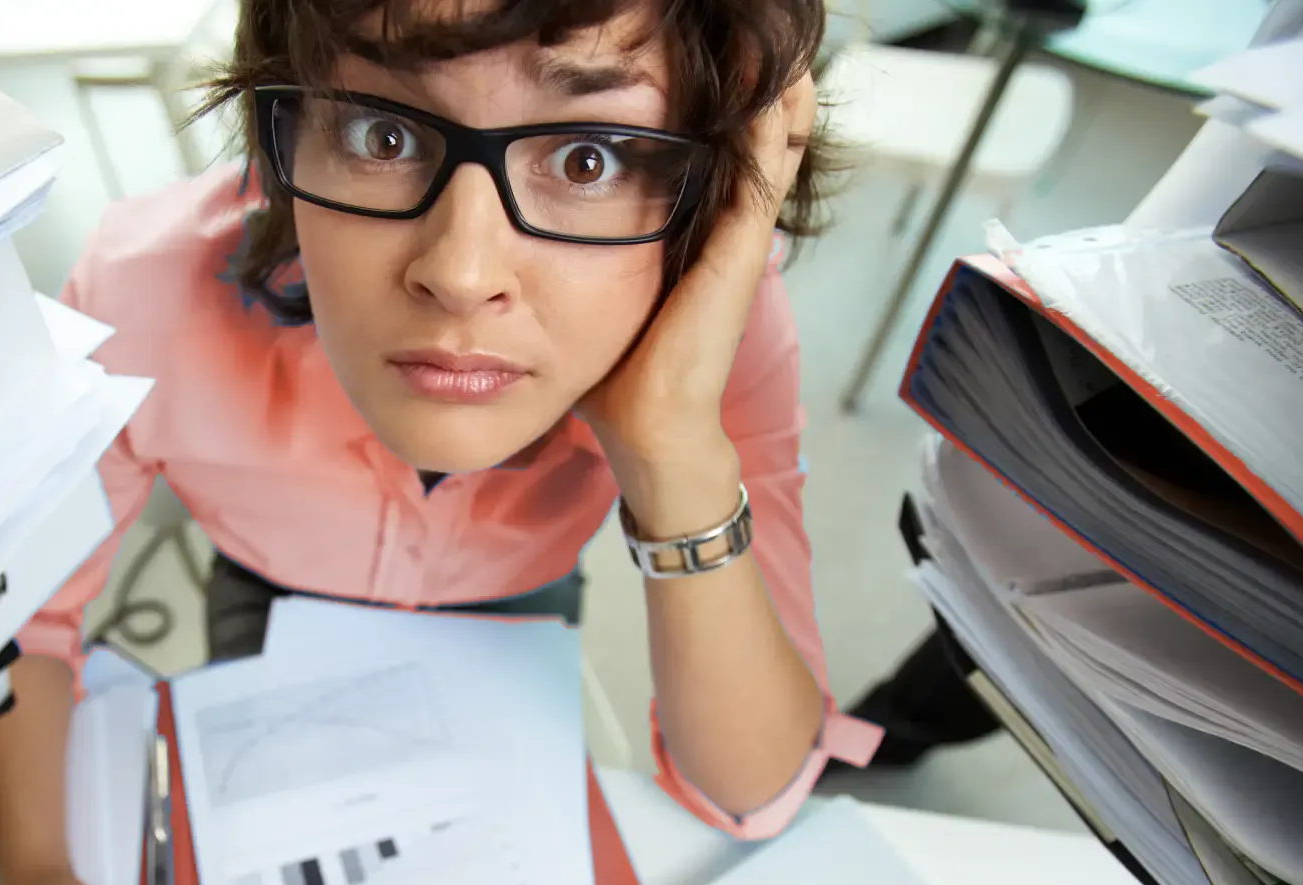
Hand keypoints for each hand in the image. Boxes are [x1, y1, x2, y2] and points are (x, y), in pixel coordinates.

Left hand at [578, 73, 816, 486]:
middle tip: (756, 35)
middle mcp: (723, 231)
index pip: (716, 151)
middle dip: (756, 84)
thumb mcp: (593, 294)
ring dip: (776, 93)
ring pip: (772, 147)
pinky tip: (775, 87)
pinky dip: (770, 129)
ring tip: (775, 43)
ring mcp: (737, 241)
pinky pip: (761, 177)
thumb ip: (578, 259)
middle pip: (756, 137)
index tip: (703, 58)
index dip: (717, 104)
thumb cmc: (620, 373)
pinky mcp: (740, 255)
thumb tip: (526, 235)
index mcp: (693, 235)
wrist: (648, 426)